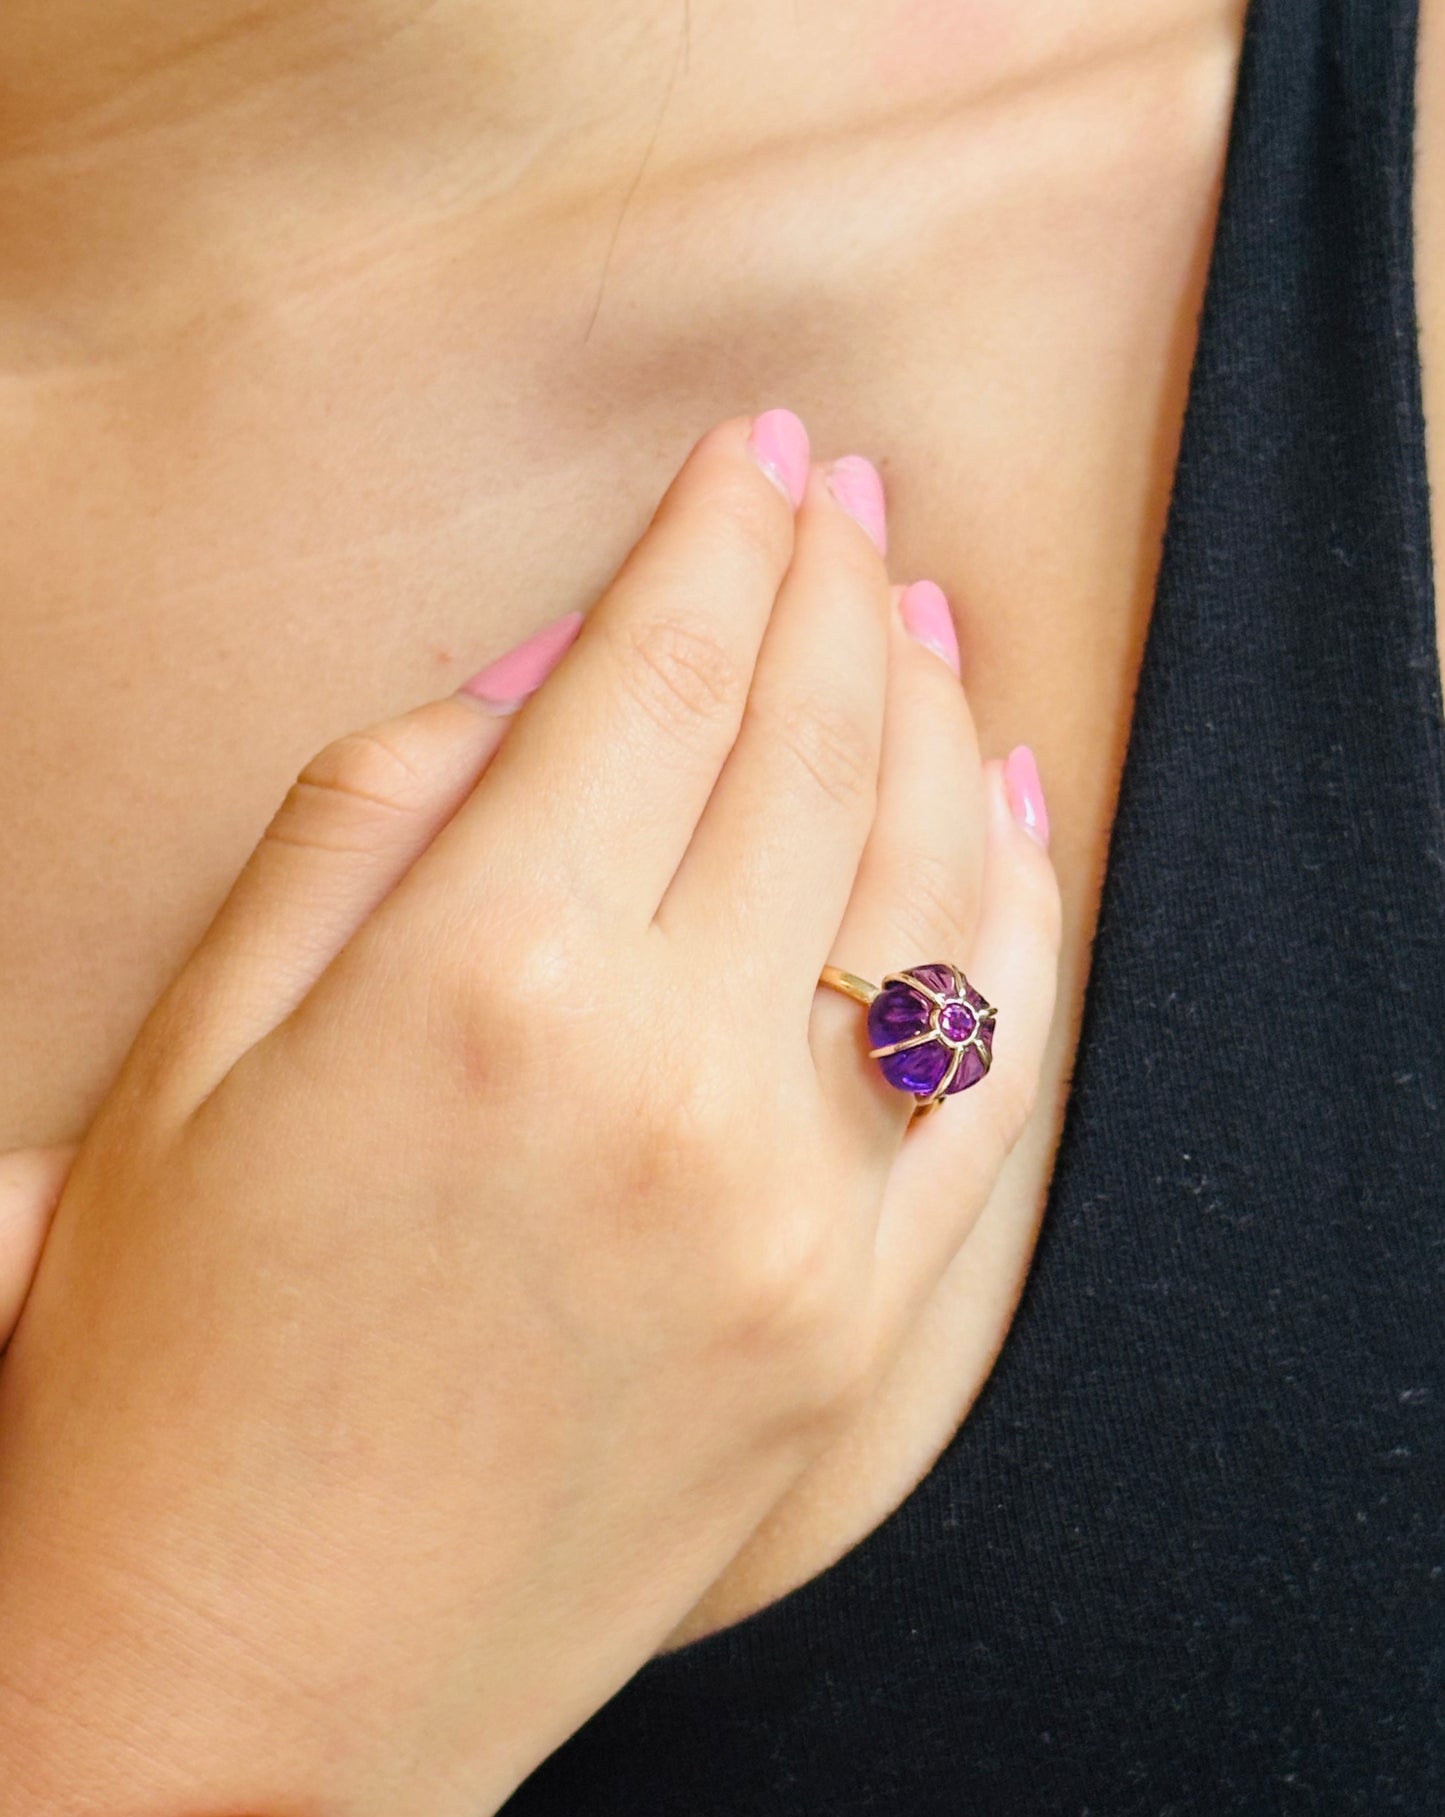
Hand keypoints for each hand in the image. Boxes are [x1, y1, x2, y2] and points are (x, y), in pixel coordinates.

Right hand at [0, 410, 1059, 1815]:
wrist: (235, 1686)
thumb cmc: (164, 1362)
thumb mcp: (205, 1042)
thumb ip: (383, 812)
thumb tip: (557, 663)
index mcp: (486, 983)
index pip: (658, 677)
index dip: (715, 536)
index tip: (753, 449)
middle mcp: (671, 1084)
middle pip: (809, 750)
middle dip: (834, 586)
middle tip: (842, 491)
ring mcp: (792, 1217)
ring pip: (928, 884)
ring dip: (935, 714)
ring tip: (923, 612)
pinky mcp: (851, 1328)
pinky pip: (987, 1072)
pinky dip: (1012, 914)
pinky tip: (1006, 803)